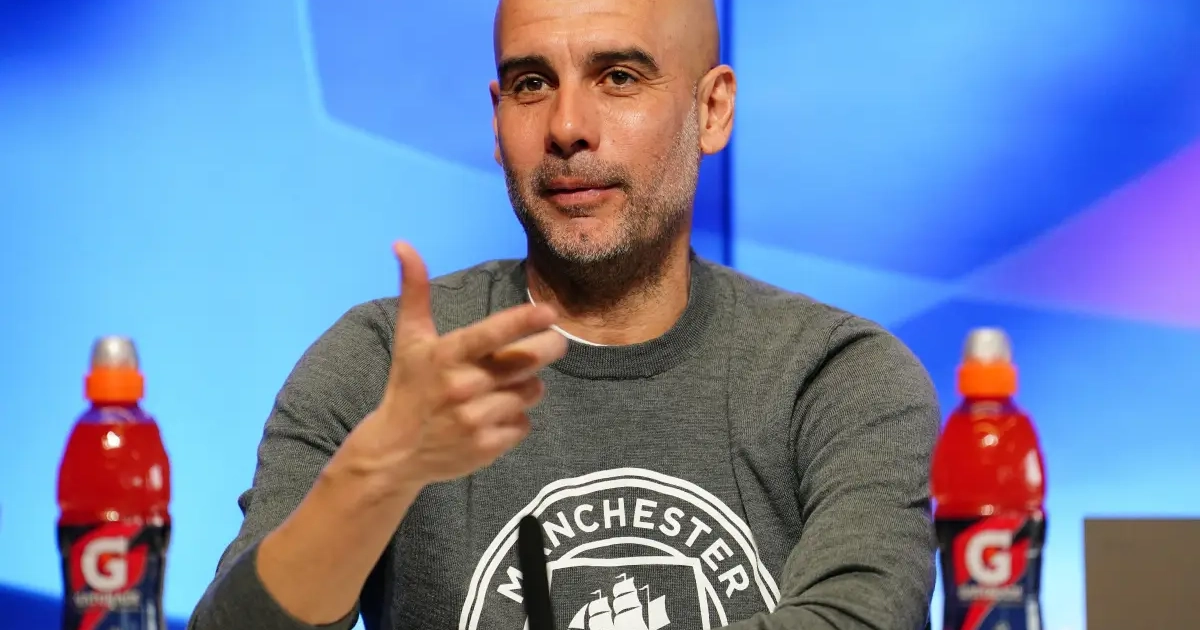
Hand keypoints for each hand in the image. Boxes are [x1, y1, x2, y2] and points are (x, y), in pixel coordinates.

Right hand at [335, 242, 567, 490]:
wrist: (395, 452)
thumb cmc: (409, 386)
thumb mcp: (410, 338)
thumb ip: (414, 291)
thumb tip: (402, 244)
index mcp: (447, 355)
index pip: (491, 334)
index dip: (523, 322)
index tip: (549, 313)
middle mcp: (463, 386)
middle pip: (528, 361)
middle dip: (548, 348)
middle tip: (552, 343)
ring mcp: (476, 419)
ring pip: (532, 391)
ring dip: (526, 385)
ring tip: (505, 385)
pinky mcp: (487, 446)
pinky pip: (525, 424)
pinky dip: (516, 419)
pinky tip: (494, 416)